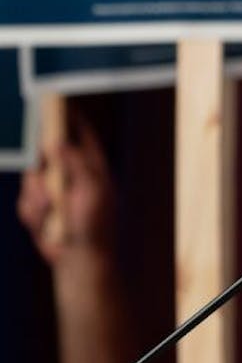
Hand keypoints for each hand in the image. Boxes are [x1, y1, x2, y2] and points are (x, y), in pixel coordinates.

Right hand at [16, 116, 114, 267]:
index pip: (81, 136)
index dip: (70, 118)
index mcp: (92, 169)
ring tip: (51, 212)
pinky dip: (32, 213)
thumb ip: (76, 165)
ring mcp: (55, 192)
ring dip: (37, 197)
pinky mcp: (40, 208)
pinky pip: (25, 202)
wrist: (79, 260)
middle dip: (40, 166)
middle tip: (43, 177)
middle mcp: (72, 177)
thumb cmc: (94, 225)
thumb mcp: (92, 191)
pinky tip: (46, 225)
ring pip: (31, 179)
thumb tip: (59, 142)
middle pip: (47, 154)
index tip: (57, 102)